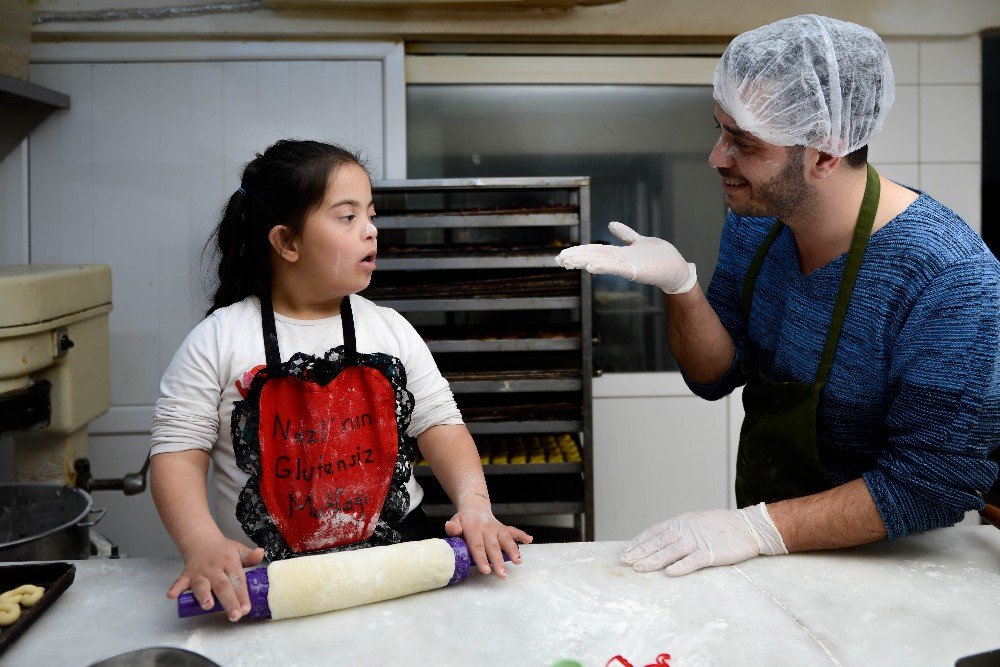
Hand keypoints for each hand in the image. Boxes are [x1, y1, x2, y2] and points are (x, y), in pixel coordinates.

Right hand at [166, 536, 264, 620]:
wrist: (201, 540)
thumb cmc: (223, 551)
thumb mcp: (238, 550)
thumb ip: (249, 556)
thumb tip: (261, 552)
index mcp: (230, 562)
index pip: (238, 580)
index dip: (243, 595)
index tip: (247, 608)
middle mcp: (215, 568)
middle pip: (222, 586)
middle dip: (229, 601)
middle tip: (234, 615)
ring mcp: (200, 572)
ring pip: (201, 585)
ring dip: (203, 595)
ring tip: (207, 606)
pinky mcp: (186, 574)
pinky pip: (180, 581)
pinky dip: (176, 588)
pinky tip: (172, 595)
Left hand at [445, 509, 532, 578]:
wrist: (474, 508)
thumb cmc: (464, 521)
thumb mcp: (455, 521)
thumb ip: (453, 527)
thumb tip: (450, 528)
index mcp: (474, 528)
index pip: (477, 545)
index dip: (481, 558)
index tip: (486, 570)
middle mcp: (487, 528)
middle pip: (493, 546)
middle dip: (498, 561)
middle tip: (502, 574)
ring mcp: (497, 528)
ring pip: (506, 539)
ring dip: (513, 550)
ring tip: (518, 561)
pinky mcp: (504, 528)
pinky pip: (514, 531)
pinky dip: (522, 535)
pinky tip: (529, 540)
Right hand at [556, 221, 697, 293]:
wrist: (677, 269)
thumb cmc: (660, 258)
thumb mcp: (640, 241)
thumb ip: (625, 234)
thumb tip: (610, 224)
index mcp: (620, 253)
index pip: (596, 250)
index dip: (580, 251)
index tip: (564, 253)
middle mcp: (620, 260)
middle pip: (594, 257)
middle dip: (577, 258)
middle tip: (558, 259)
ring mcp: (627, 266)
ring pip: (601, 263)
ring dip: (584, 262)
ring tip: (568, 261)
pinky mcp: (635, 270)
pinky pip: (617, 268)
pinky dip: (603, 268)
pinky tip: (591, 267)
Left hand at [620, 503, 786, 575]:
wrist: (747, 526)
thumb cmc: (722, 526)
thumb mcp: (696, 522)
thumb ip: (680, 530)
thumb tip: (662, 539)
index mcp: (681, 522)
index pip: (655, 532)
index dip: (640, 541)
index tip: (628, 550)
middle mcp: (686, 530)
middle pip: (658, 542)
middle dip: (640, 552)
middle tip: (625, 561)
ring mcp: (697, 541)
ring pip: (670, 552)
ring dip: (653, 560)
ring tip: (639, 568)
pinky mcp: (710, 553)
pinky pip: (693, 561)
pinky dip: (680, 567)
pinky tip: (669, 572)